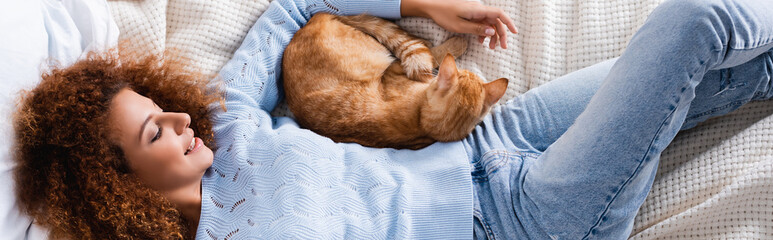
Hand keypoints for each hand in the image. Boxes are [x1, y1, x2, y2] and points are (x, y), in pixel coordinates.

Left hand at [402, 0, 516, 48]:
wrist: (432, 7)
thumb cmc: (443, 15)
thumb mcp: (460, 25)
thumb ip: (476, 29)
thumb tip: (492, 31)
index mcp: (478, 10)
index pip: (499, 14)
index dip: (509, 22)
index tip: (515, 33)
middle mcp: (479, 10)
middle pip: (496, 21)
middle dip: (501, 34)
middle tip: (502, 48)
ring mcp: (475, 12)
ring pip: (489, 23)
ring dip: (492, 35)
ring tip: (490, 48)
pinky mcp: (471, 15)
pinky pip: (482, 23)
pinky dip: (483, 32)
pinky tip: (480, 41)